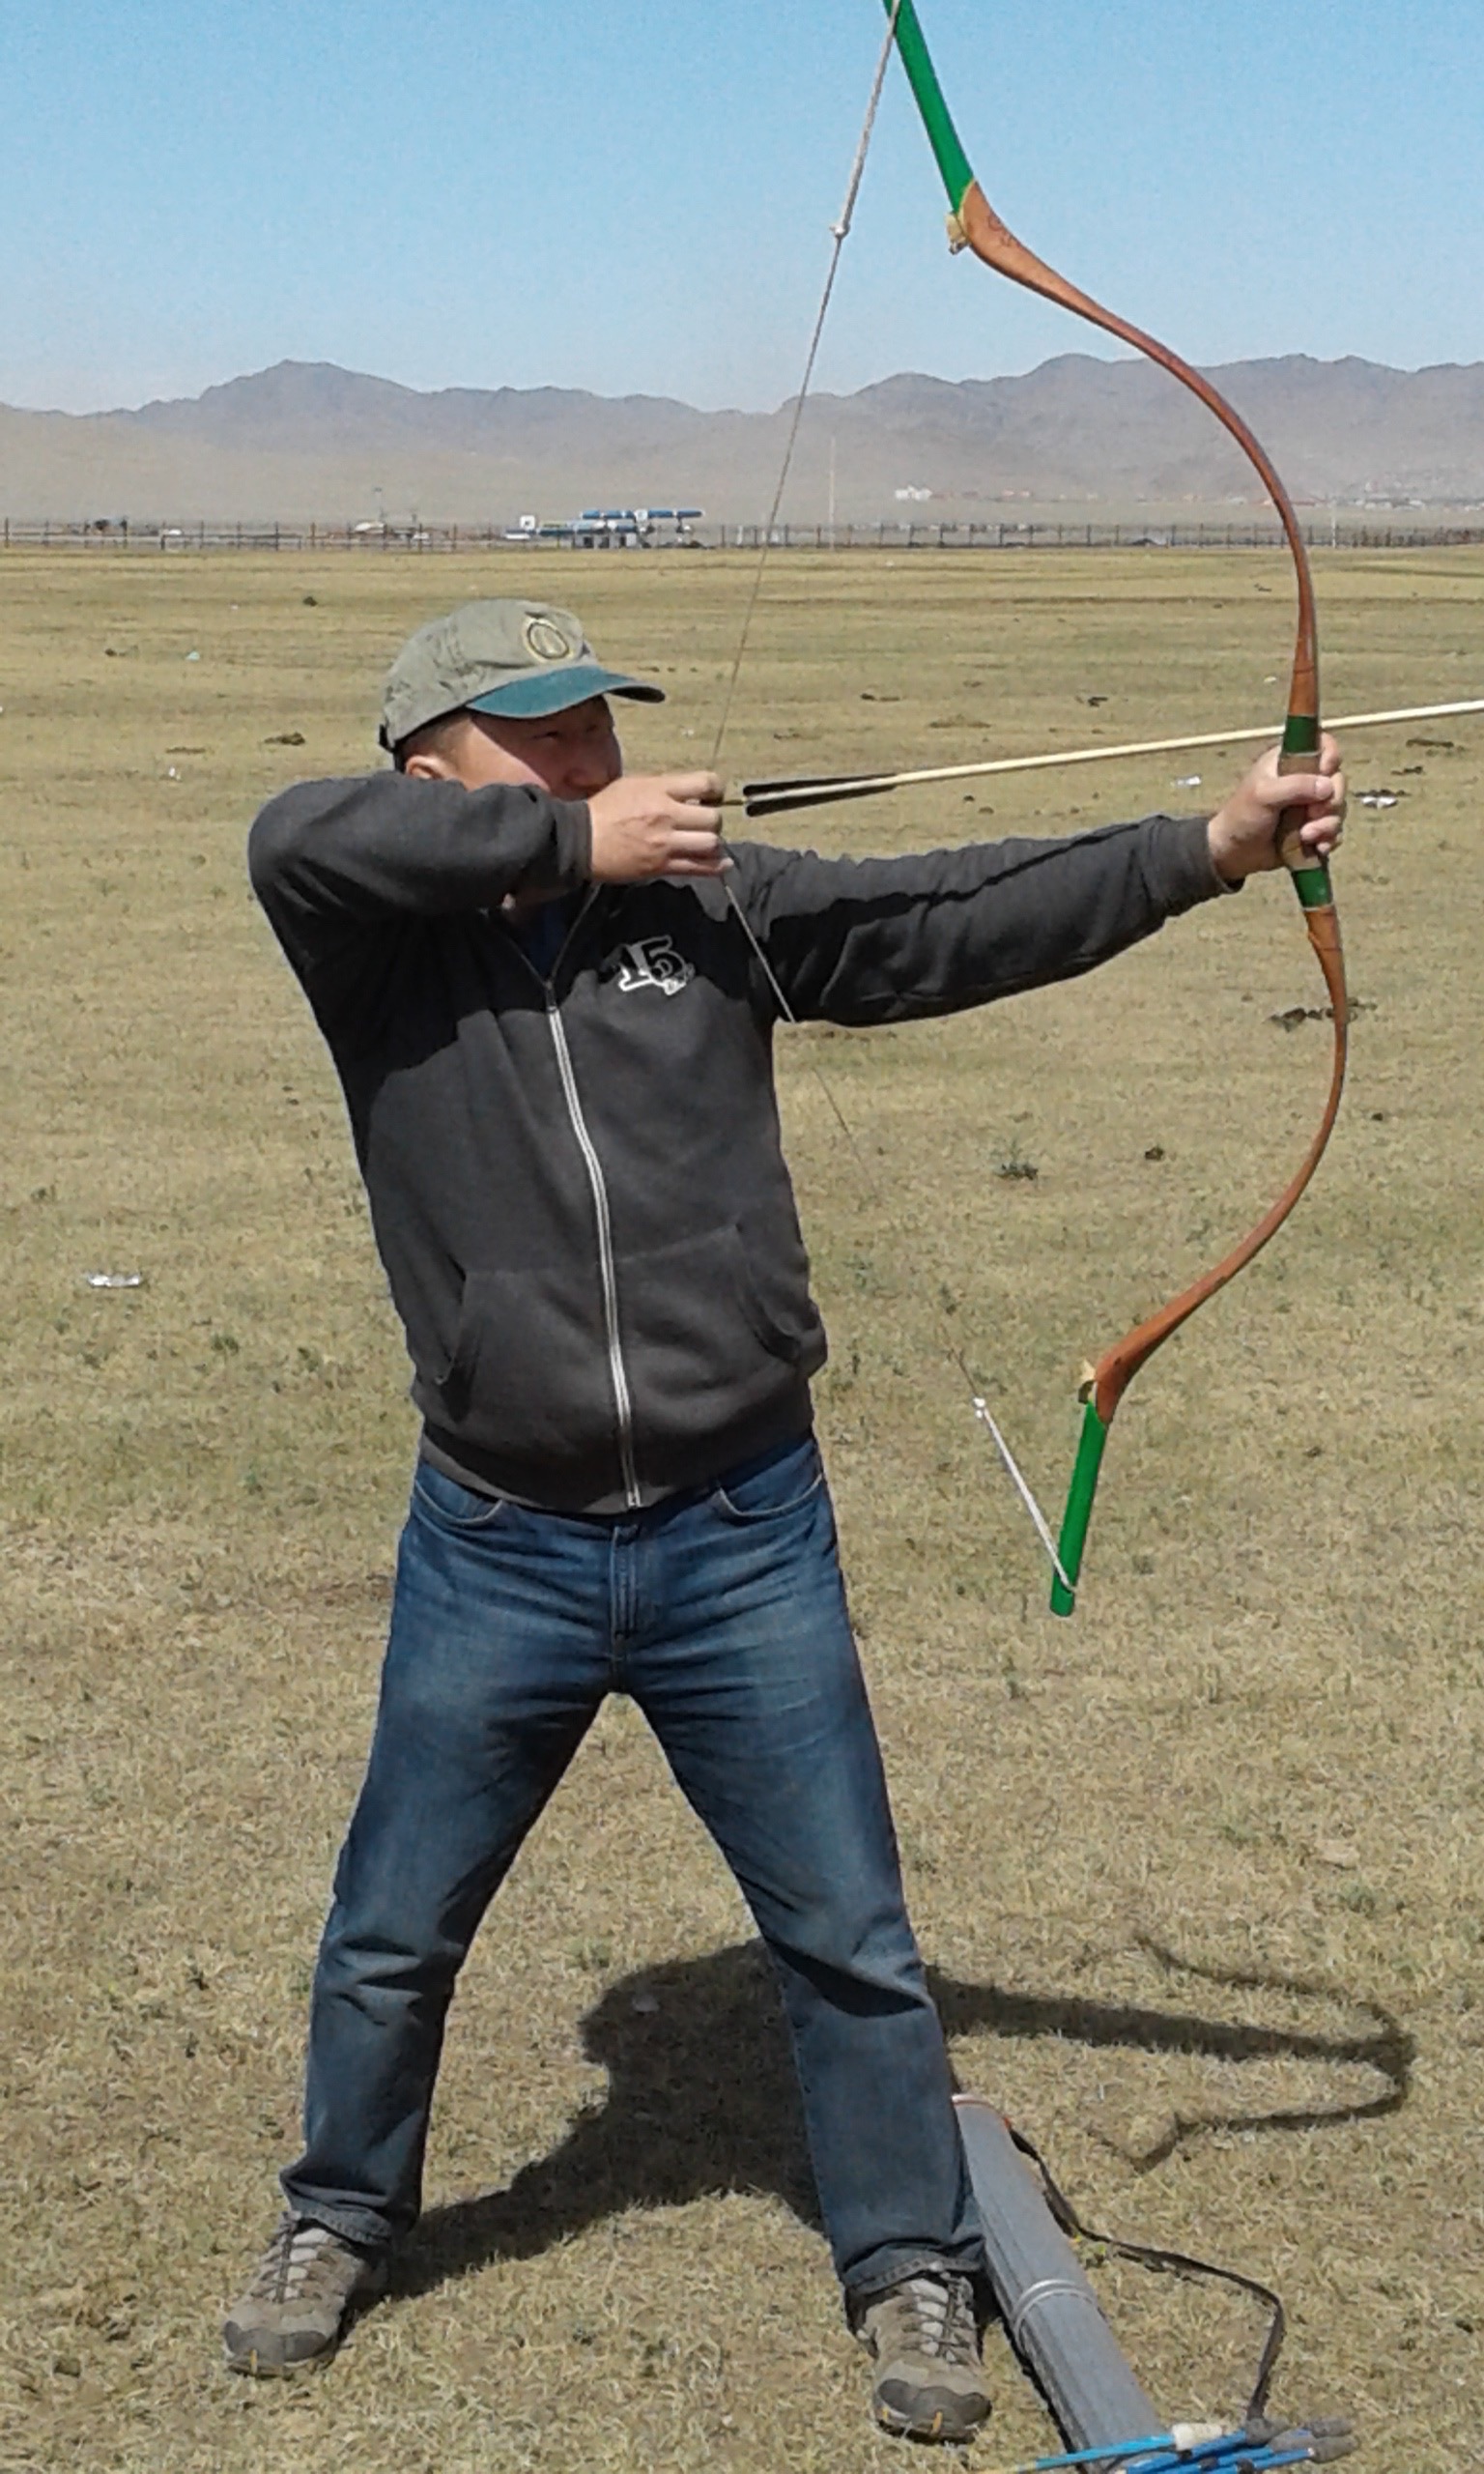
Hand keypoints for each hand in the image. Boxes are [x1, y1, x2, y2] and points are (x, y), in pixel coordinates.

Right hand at [587, 772, 727, 880]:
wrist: (582, 840)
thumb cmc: (604, 810)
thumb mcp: (633, 784)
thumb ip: (663, 787)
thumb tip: (686, 792)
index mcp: (660, 790)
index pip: (706, 783)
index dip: (716, 788)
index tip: (713, 795)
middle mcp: (668, 815)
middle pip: (713, 818)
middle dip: (713, 820)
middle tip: (703, 823)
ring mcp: (666, 843)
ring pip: (711, 842)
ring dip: (712, 842)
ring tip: (704, 842)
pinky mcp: (662, 866)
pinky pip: (699, 868)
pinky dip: (716, 866)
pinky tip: (722, 862)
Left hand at [1206, 734, 1345, 884]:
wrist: (1235, 853)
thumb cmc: (1243, 816)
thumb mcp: (1264, 795)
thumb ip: (1295, 786)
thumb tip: (1327, 786)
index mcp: (1291, 761)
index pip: (1323, 744)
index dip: (1330, 755)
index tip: (1325, 771)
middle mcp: (1306, 779)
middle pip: (1337, 780)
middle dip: (1331, 800)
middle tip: (1312, 814)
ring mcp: (1312, 804)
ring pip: (1338, 808)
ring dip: (1327, 824)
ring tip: (1306, 836)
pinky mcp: (1315, 827)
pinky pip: (1335, 830)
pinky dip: (1329, 839)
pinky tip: (1317, 848)